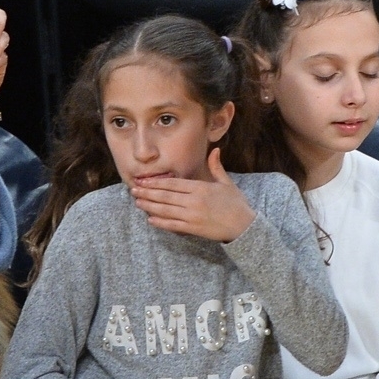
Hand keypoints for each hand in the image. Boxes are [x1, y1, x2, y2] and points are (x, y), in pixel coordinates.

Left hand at [129, 150, 256, 240]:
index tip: (144, 180)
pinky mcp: (194, 229)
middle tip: (133, 190)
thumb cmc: (236, 204)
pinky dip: (161, 222)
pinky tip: (151, 219)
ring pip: (166, 210)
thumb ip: (217, 167)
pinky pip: (173, 225)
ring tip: (137, 202)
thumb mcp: (226, 183)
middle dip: (147, 193)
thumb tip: (215, 150)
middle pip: (165, 196)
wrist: (245, 226)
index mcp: (201, 188)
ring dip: (150, 206)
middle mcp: (194, 201)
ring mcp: (193, 216)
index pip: (173, 183)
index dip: (156, 182)